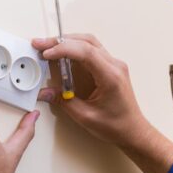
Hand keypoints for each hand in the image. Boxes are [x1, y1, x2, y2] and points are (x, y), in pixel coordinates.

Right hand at [33, 34, 172, 172]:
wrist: (132, 130)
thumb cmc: (116, 126)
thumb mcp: (85, 116)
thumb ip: (63, 101)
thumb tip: (45, 92)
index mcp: (110, 76)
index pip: (86, 52)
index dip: (63, 49)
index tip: (46, 53)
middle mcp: (114, 65)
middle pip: (86, 42)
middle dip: (60, 41)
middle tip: (40, 44)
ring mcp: (114, 64)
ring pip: (89, 43)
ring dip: (67, 42)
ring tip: (48, 47)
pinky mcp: (110, 67)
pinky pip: (92, 51)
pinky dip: (75, 49)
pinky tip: (62, 53)